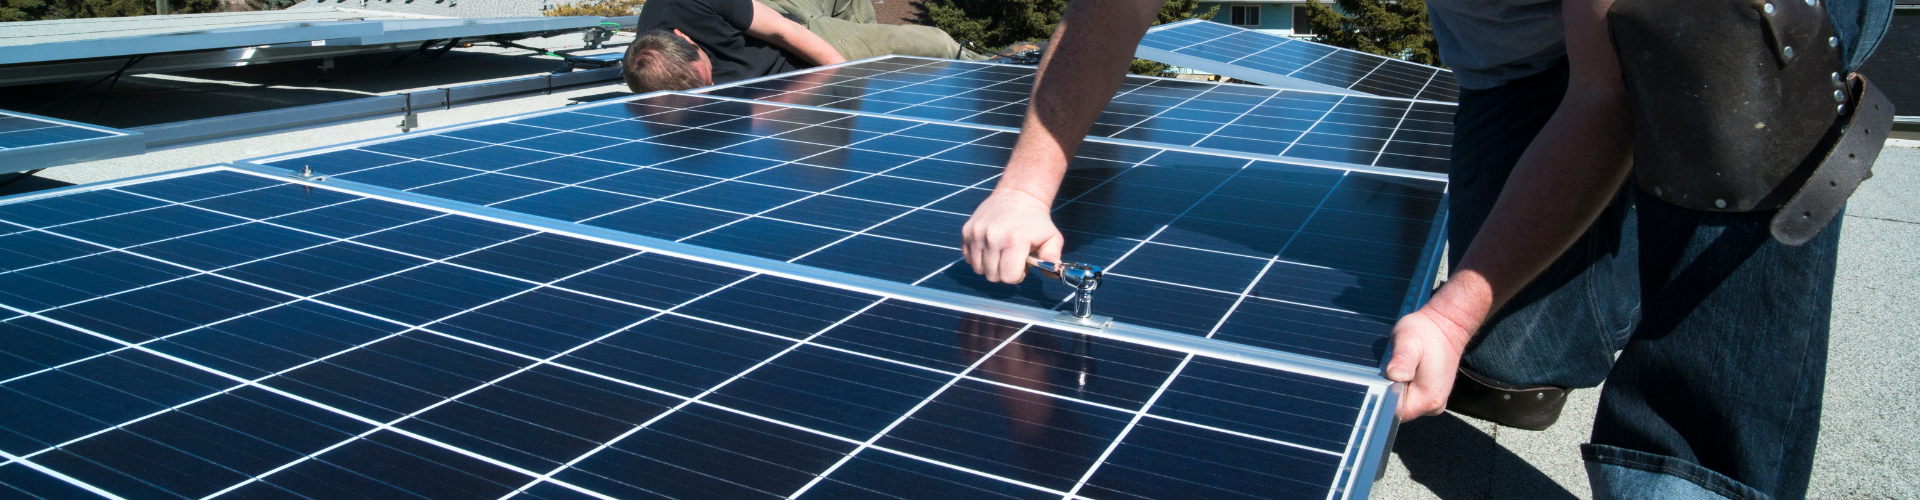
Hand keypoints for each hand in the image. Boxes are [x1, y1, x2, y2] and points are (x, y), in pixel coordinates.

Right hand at [962, 189, 1063, 283]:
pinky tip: (990, 247)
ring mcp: (977, 234)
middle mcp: (993, 237)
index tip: (1022, 264)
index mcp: (1015, 241)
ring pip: (979, 269)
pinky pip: (968, 258)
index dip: (1017, 275)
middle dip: (1004, 271)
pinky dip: (978, 257)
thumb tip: (1052, 274)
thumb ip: (1052, 258)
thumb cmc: (1037, 221)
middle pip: (993, 276)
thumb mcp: (1052, 238)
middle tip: (1012, 257)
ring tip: (1001, 252)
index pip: (1008, 277)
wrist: (1018, 194)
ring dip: (990, 266)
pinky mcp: (966, 231)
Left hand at [1385, 306, 1473, 421]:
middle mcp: (1433, 406)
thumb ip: (1402, 359)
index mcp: (1428, 399)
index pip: (1393, 412)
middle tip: (1388, 367)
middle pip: (1397, 410)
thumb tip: (1394, 375)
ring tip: (1397, 366)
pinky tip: (1403, 370)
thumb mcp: (1408, 339)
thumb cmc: (1426, 330)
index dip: (1381, 396)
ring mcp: (1433, 402)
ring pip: (1402, 404)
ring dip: (1394, 388)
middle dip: (1387, 391)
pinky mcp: (1431, 396)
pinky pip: (1409, 398)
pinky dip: (1402, 386)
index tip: (1378, 378)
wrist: (1446, 325)